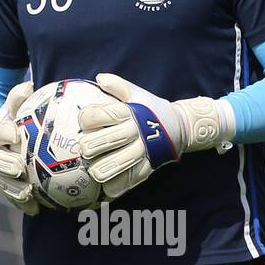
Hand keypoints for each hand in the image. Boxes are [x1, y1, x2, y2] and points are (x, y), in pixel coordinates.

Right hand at [0, 80, 55, 215]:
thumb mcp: (11, 107)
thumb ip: (17, 98)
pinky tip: (36, 210)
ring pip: (2, 181)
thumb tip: (28, 84)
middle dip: (6, 165)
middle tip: (19, 168)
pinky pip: (10, 195)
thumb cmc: (7, 118)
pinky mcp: (2, 183)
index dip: (3, 133)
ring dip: (13, 188)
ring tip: (27, 194)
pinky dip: (21, 203)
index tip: (13, 134)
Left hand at [78, 73, 233, 198]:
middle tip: (85, 148)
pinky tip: (107, 181)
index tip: (84, 122)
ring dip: (98, 168)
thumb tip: (99, 78)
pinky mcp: (147, 169)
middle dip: (88, 146)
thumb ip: (118, 86)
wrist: (180, 127)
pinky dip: (112, 185)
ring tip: (94, 167)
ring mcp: (143, 152)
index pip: (101, 115)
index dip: (86, 119)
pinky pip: (125, 183)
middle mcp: (136, 132)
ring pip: (113, 166)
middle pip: (104, 141)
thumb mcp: (138, 94)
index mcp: (131, 112)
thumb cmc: (151, 111)